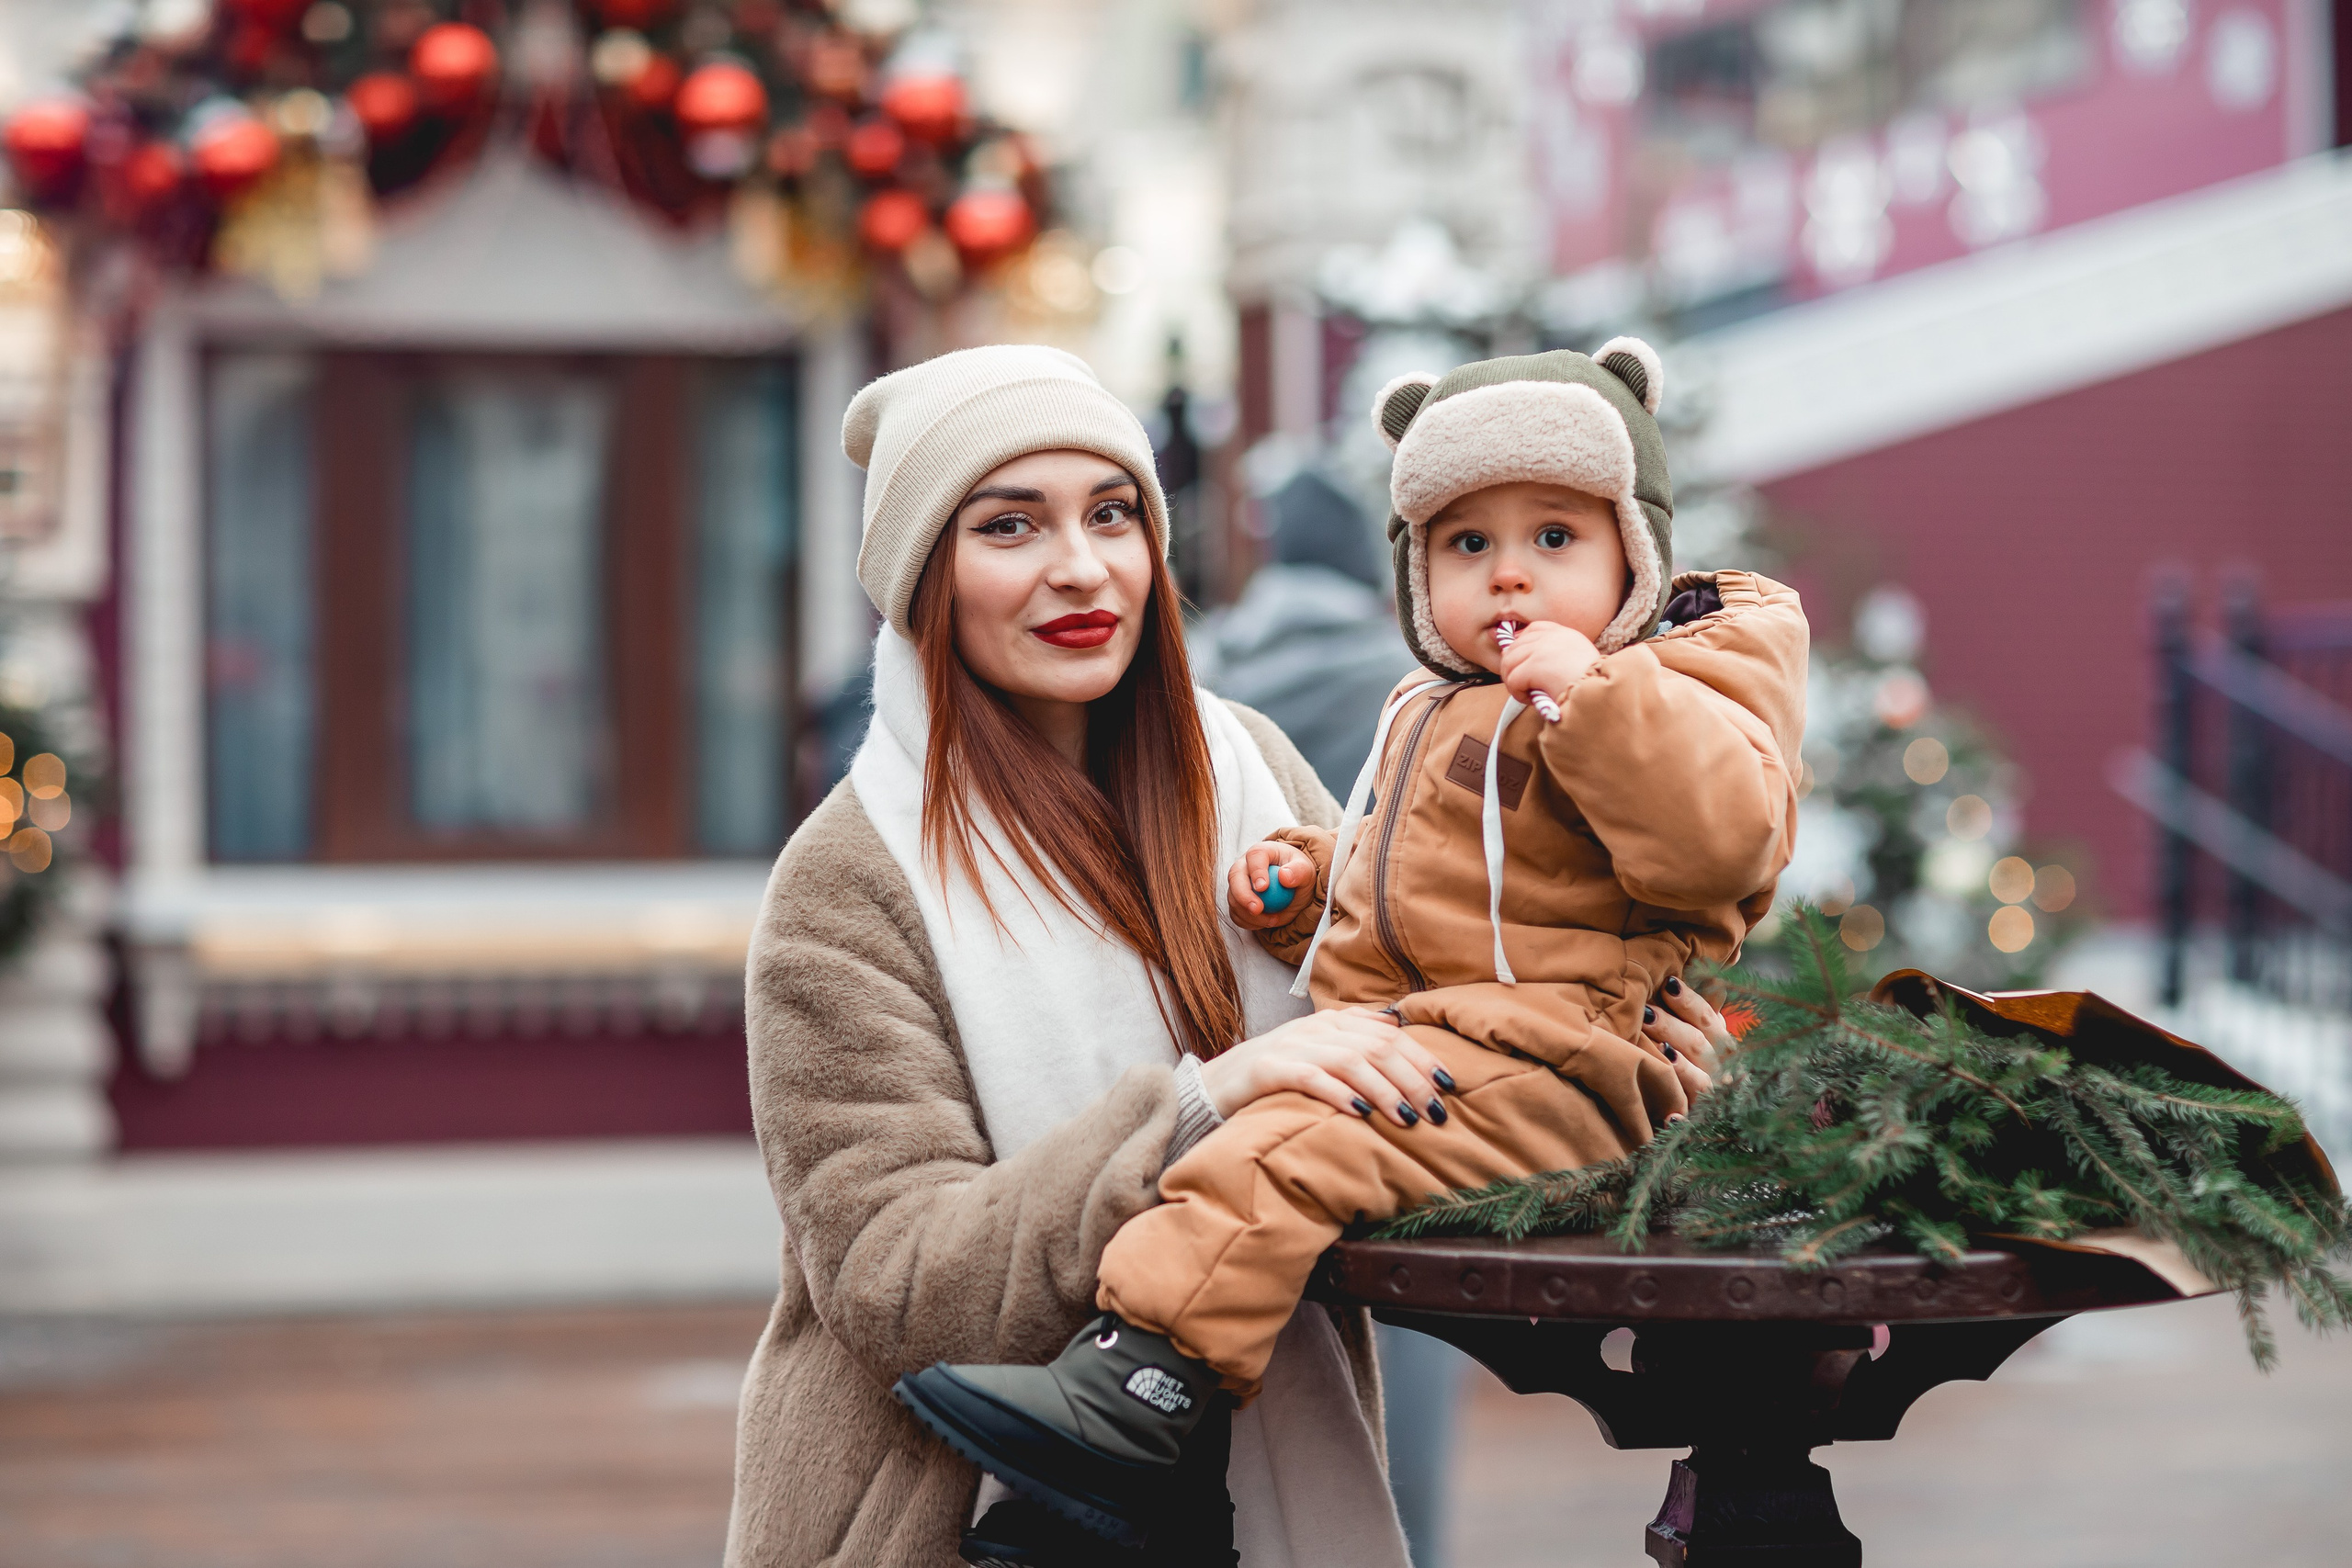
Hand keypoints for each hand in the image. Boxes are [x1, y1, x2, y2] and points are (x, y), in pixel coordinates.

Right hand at [1199, 1007, 1452, 1128]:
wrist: (1214, 1087)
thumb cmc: (1276, 1078)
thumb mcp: (1319, 1057)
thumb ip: (1356, 1045)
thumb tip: (1400, 1035)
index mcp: (1333, 1022)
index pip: (1389, 1033)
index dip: (1421, 1057)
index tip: (1448, 1083)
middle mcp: (1315, 1029)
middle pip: (1376, 1046)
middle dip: (1411, 1078)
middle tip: (1435, 1110)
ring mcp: (1290, 1046)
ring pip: (1349, 1060)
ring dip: (1384, 1089)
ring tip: (1406, 1117)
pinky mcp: (1267, 1068)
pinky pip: (1309, 1077)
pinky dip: (1338, 1093)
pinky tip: (1359, 1113)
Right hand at [1227, 840, 1315, 928]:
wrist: (1294, 890)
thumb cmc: (1299, 875)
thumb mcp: (1306, 871)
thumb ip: (1299, 871)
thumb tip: (1284, 876)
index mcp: (1262, 852)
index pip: (1254, 856)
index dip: (1256, 871)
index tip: (1263, 888)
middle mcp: (1245, 865)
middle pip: (1235, 876)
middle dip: (1243, 895)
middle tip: (1257, 910)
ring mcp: (1238, 883)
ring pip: (1233, 898)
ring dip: (1249, 914)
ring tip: (1273, 920)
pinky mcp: (1237, 901)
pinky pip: (1236, 914)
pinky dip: (1248, 922)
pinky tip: (1265, 923)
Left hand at [1498, 619, 1600, 713]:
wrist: (1600, 700)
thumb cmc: (1589, 690)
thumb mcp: (1575, 665)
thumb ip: (1552, 656)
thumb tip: (1512, 654)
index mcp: (1567, 635)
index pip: (1535, 629)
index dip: (1521, 645)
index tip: (1521, 663)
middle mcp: (1555, 637)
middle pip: (1516, 645)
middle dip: (1513, 667)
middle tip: (1523, 686)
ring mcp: (1544, 649)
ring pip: (1509, 662)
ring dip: (1514, 682)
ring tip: (1528, 694)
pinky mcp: (1535, 665)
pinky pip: (1512, 679)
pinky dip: (1517, 693)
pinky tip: (1531, 699)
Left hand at [1640, 974, 1735, 1108]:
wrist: (1713, 1113)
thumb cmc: (1694, 1060)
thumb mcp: (1701, 1032)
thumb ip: (1693, 1008)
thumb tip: (1676, 975)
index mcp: (1720, 1041)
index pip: (1707, 1017)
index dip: (1689, 1001)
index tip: (1668, 984)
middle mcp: (1722, 1067)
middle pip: (1699, 1043)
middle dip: (1672, 1027)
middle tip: (1646, 1013)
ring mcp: (1713, 1095)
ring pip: (1701, 1079)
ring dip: (1679, 1067)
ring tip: (1660, 1052)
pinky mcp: (1700, 1120)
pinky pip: (1693, 1118)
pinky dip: (1682, 1116)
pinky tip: (1672, 1116)